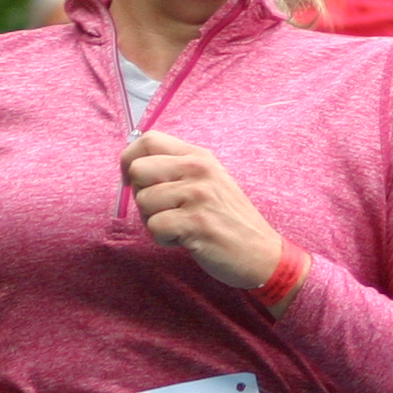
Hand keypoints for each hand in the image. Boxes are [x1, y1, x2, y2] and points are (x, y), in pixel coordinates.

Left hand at [120, 132, 281, 288]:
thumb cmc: (227, 219)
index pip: (149, 140)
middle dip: (142, 195)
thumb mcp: (208, 181)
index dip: (130, 159)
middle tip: (164, 210)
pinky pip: (155, 227)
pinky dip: (164, 239)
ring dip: (154, 221)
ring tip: (180, 226)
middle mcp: (199, 170)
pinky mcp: (197, 223)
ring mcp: (199, 195)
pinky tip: (185, 239)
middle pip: (138, 169)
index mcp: (198, 156)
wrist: (262, 253)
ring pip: (143, 201)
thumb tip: (131, 167)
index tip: (135, 181)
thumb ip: (175, 169)